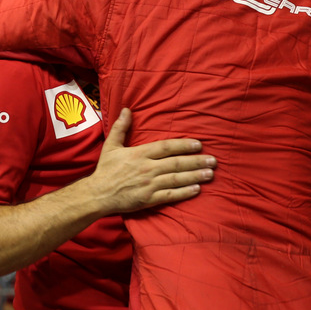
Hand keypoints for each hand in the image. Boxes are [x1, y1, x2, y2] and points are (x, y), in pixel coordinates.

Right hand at [87, 109, 215, 213]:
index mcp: (140, 154)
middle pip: (176, 163)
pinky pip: (170, 196)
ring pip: (176, 179)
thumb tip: (127, 109)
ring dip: (195, 176)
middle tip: (213, 160)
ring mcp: (149, 185)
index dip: (184, 145)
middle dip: (196, 161)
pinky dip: (184, 193)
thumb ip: (121, 127)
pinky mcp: (149, 199)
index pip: (167, 147)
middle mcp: (147, 168)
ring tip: (210, 174)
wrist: (97, 194)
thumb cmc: (105, 170)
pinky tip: (197, 189)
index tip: (199, 145)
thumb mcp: (111, 145)